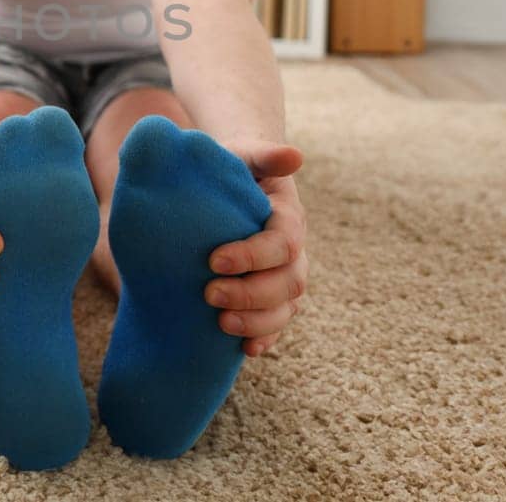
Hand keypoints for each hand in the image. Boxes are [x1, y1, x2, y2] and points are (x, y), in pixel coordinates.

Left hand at [205, 140, 307, 356]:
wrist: (235, 184)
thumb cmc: (236, 169)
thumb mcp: (246, 156)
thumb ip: (265, 155)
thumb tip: (295, 155)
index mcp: (288, 218)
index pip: (282, 242)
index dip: (252, 256)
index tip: (213, 259)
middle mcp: (293, 252)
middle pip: (288, 281)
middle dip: (251, 293)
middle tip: (209, 294)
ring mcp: (286, 277)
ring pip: (286, 308)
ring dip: (257, 320)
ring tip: (220, 323)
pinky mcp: (274, 298)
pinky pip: (278, 324)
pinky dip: (265, 338)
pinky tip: (246, 350)